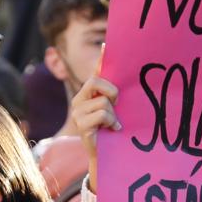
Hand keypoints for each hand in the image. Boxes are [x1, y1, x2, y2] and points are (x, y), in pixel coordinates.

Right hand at [72, 62, 119, 194]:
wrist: (107, 157)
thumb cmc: (113, 132)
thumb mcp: (117, 110)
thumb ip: (116, 95)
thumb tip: (123, 78)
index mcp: (89, 94)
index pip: (95, 72)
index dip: (101, 59)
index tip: (107, 45)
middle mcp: (80, 100)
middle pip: (95, 81)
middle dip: (111, 91)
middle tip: (116, 104)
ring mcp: (78, 112)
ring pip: (102, 102)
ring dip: (113, 114)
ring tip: (113, 124)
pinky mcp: (81, 125)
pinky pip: (101, 114)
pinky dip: (111, 122)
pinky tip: (112, 130)